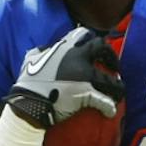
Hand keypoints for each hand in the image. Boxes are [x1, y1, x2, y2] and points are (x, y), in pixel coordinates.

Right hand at [5, 27, 124, 127]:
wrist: (29, 102)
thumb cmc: (28, 82)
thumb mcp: (31, 58)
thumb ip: (43, 51)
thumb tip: (46, 49)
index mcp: (64, 47)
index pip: (84, 33)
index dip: (93, 40)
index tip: (97, 50)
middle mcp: (77, 57)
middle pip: (103, 48)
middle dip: (112, 57)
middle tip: (114, 68)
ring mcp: (84, 76)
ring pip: (112, 80)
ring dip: (117, 87)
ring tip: (117, 92)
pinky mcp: (87, 94)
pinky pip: (106, 101)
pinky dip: (110, 107)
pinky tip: (110, 112)